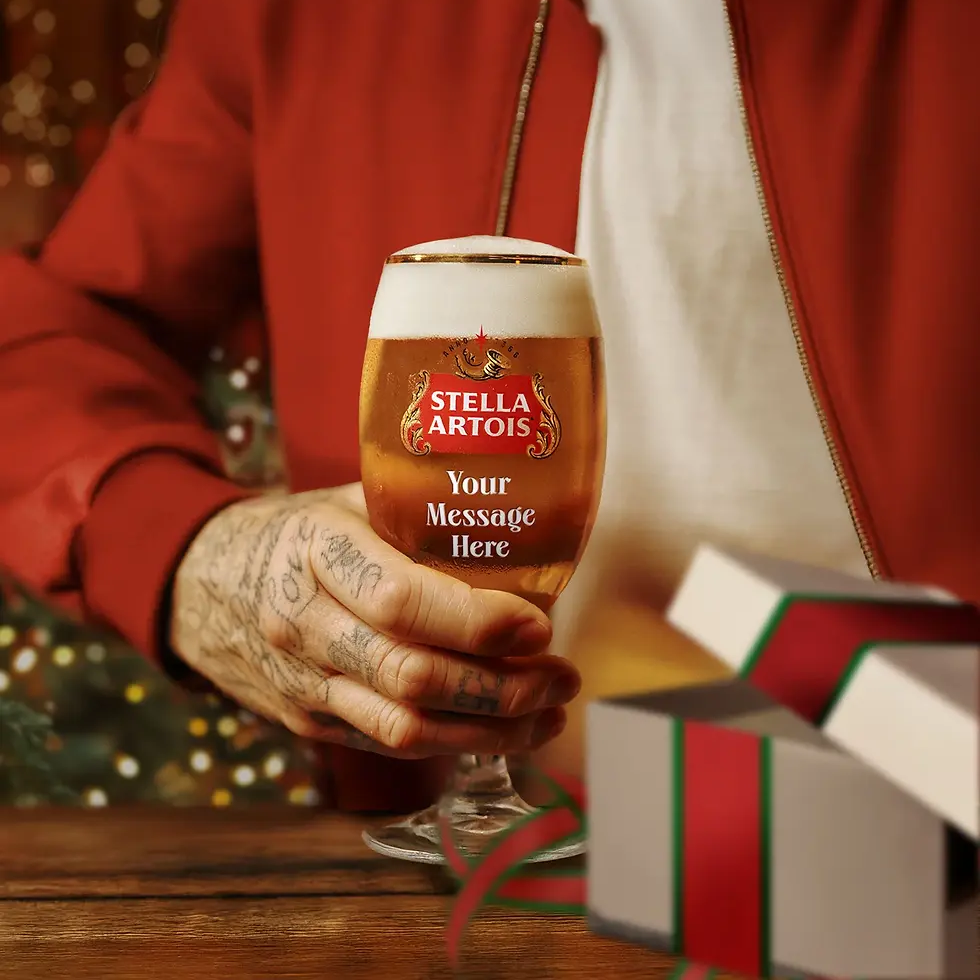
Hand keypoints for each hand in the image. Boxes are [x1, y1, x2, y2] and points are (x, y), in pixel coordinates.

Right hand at [170, 484, 579, 757]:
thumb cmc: (296, 533)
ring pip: (406, 728)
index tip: (538, 623)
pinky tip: (502, 728)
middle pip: (412, 676)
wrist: (203, 584)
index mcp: (315, 552)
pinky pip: (388, 742)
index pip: (401, 600)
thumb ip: (422, 515)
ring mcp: (303, 682)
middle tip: (562, 675)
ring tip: (549, 714)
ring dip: (491, 730)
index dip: (479, 620)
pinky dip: (454, 743)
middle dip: (503, 687)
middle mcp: (303, 625)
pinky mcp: (309, 721)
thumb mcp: (350, 500)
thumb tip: (525, 533)